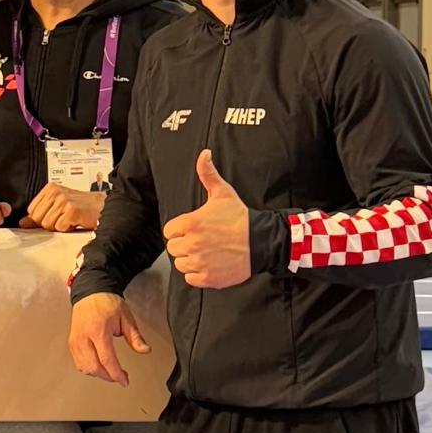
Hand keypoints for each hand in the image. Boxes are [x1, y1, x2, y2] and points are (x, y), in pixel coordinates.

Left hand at [20, 184, 105, 231]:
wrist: (103, 206)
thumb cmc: (82, 207)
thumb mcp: (58, 206)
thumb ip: (40, 213)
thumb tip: (23, 223)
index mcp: (50, 188)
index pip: (31, 210)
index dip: (41, 219)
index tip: (54, 217)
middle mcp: (55, 192)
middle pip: (38, 219)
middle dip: (50, 224)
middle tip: (63, 219)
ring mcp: (63, 200)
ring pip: (48, 225)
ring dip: (60, 226)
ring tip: (70, 219)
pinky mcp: (72, 210)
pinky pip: (60, 228)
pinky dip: (68, 229)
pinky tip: (76, 221)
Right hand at [68, 292, 150, 386]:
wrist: (91, 292)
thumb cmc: (107, 303)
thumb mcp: (126, 318)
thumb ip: (135, 337)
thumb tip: (144, 350)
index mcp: (99, 330)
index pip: (107, 359)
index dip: (116, 374)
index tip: (124, 380)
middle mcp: (84, 336)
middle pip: (94, 367)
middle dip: (108, 377)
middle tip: (120, 376)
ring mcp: (76, 340)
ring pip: (84, 367)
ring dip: (98, 374)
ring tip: (110, 371)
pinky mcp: (72, 342)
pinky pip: (78, 362)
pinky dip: (89, 368)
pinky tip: (98, 365)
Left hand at [162, 150, 250, 288]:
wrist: (262, 241)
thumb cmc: (239, 217)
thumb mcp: (222, 193)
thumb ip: (207, 173)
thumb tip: (204, 153)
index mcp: (189, 223)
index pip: (169, 231)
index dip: (179, 230)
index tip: (193, 229)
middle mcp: (191, 244)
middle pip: (173, 249)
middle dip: (184, 245)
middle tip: (201, 241)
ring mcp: (200, 262)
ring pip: (180, 264)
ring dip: (189, 260)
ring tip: (205, 253)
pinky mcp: (208, 278)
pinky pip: (191, 279)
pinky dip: (198, 275)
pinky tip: (210, 265)